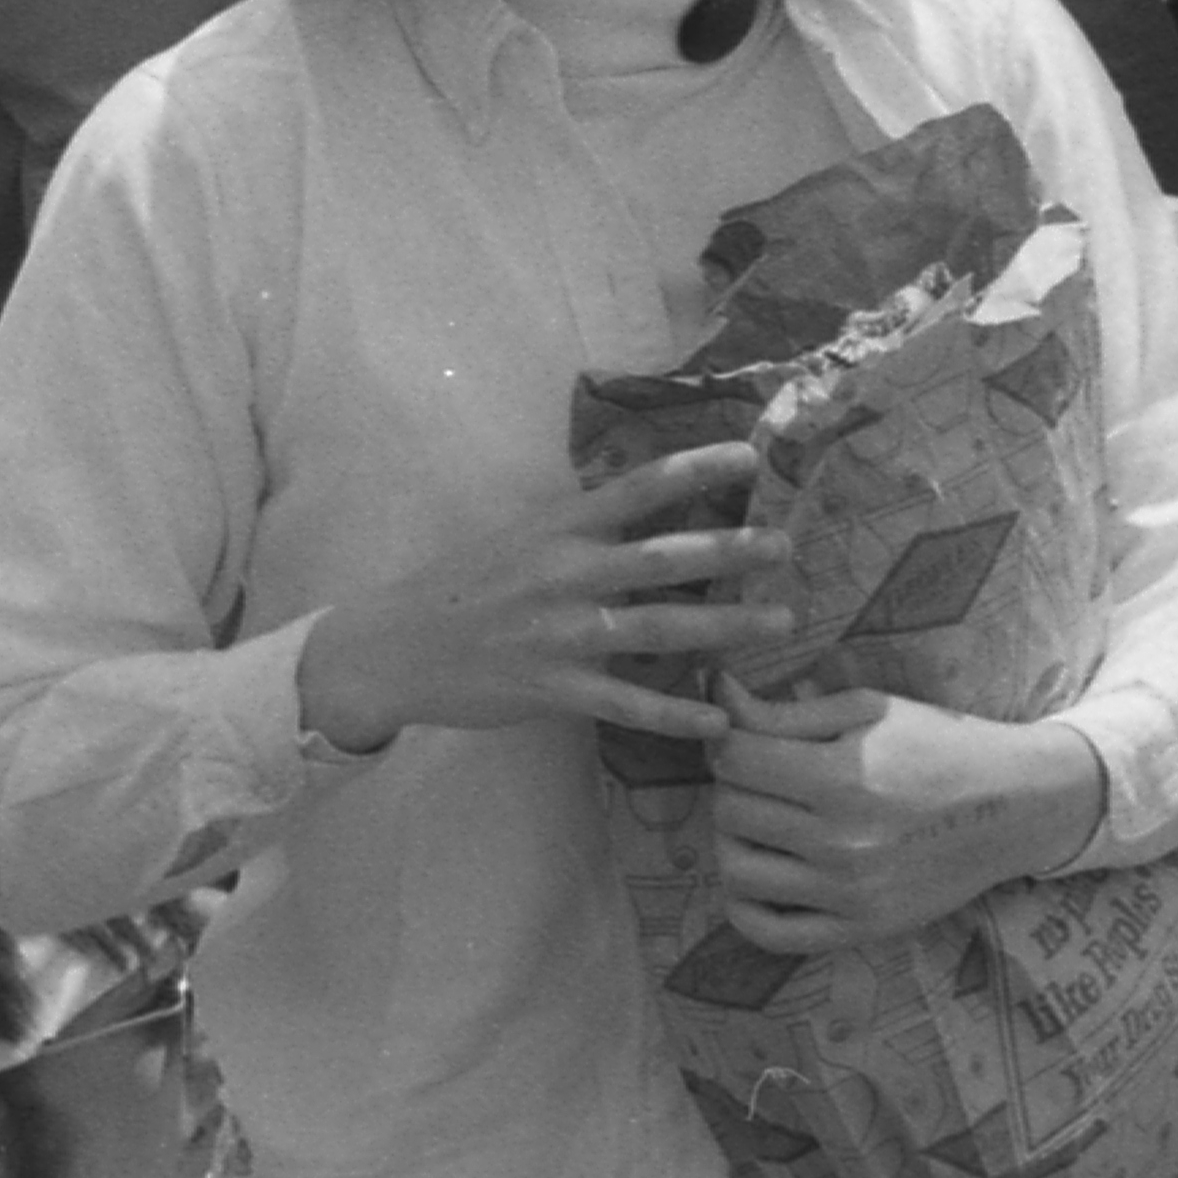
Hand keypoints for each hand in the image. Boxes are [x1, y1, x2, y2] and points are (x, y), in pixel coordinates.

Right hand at [292, 440, 790, 751]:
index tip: (751, 455)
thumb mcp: (523, 535)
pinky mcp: (550, 689)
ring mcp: (559, 634)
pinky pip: (624, 704)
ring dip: (724, 627)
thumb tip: (653, 497)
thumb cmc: (467, 585)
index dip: (694, 467)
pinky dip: (673, 715)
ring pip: (657, 629)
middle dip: (728, 551)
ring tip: (779, 622)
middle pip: (661, 558)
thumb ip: (585, 522)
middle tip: (786, 546)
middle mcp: (564, 574)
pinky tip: (717, 721)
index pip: (636, 488)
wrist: (392, 649)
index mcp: (558, 528)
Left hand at [704, 685, 1110, 956]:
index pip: (735, 760)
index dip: (729, 741)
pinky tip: (763, 875)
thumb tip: (716, 694)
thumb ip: (787, 711)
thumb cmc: (941, 745)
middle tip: (765, 777)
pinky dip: (745, 905)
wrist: (1016, 805)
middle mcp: (841, 841)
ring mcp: (848, 893)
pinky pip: (766, 932)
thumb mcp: (871, 712)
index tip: (745, 738)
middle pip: (730, 812)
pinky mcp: (858, 930)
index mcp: (844, 776)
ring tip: (769, 821)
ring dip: (738, 840)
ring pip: (736, 871)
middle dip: (737, 786)